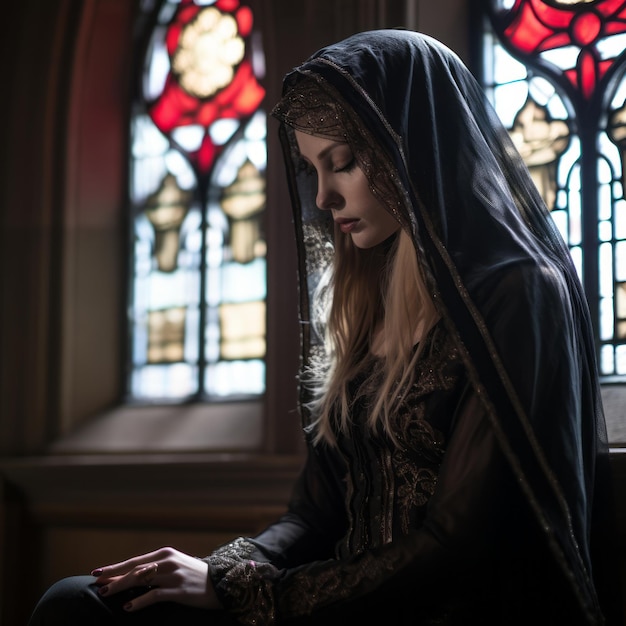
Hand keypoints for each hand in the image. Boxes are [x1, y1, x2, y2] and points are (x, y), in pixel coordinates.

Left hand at [91, 546, 222, 612]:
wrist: (221, 582)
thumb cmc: (194, 575)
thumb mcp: (176, 565)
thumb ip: (157, 568)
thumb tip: (133, 575)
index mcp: (166, 553)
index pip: (135, 560)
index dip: (116, 566)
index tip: (98, 571)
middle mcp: (168, 561)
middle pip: (135, 568)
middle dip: (114, 575)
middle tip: (97, 582)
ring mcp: (173, 576)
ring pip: (141, 579)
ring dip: (121, 586)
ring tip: (106, 593)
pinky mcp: (178, 591)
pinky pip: (154, 595)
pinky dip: (140, 601)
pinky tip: (128, 606)